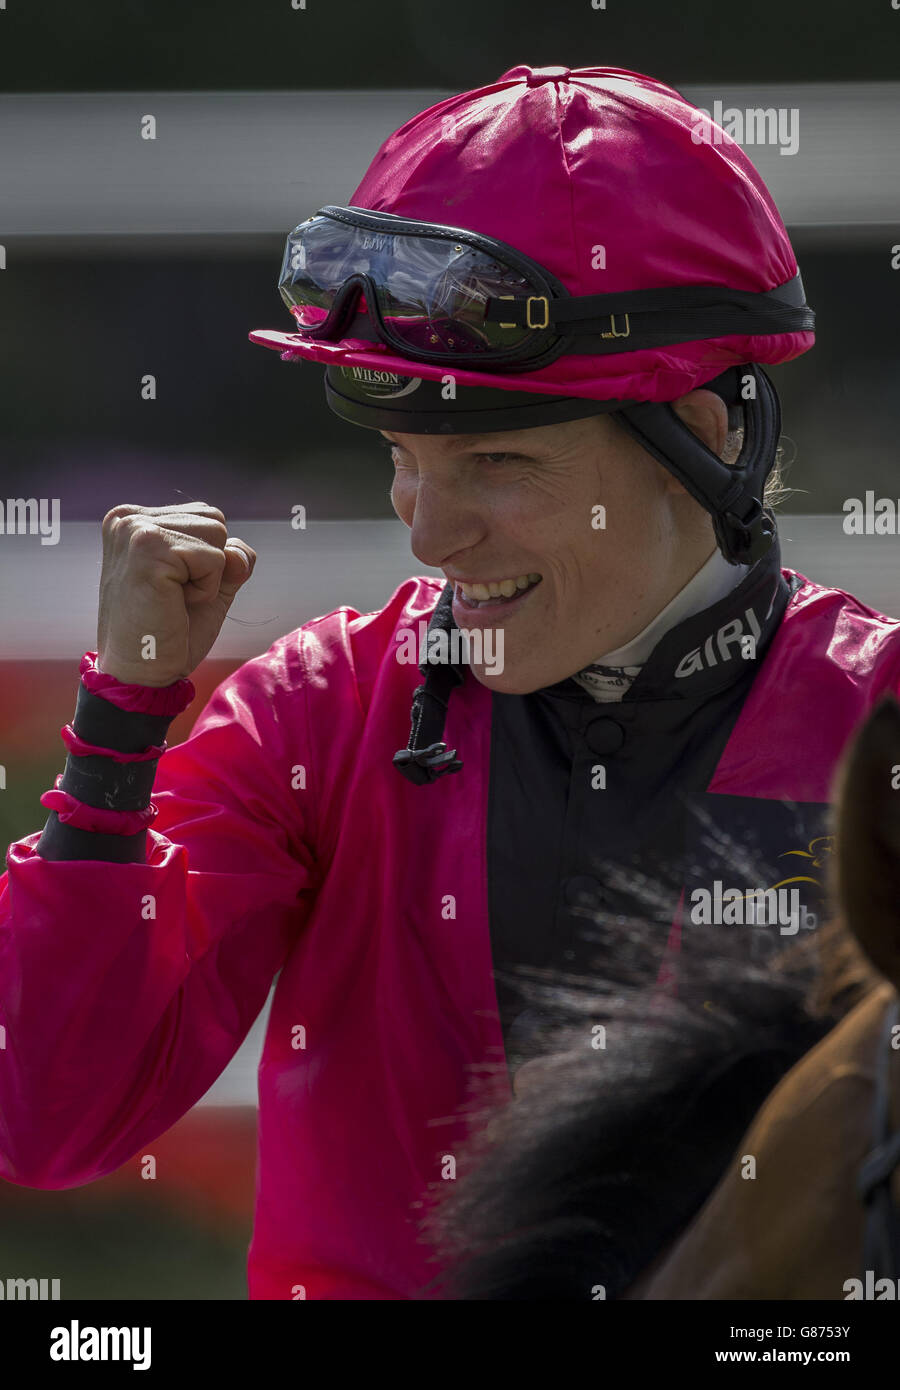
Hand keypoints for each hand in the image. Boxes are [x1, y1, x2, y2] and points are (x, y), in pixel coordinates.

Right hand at [96, 503, 255, 685]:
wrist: (140, 674)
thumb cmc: (169, 632)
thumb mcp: (209, 586)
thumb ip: (230, 560)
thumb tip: (239, 553)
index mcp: (134, 520)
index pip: (206, 517)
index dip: (206, 560)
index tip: (171, 588)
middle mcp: (129, 518)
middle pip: (214, 520)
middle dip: (209, 564)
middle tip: (173, 596)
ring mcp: (135, 530)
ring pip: (217, 534)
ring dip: (208, 577)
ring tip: (173, 599)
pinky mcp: (148, 549)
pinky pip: (215, 558)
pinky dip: (206, 589)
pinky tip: (173, 604)